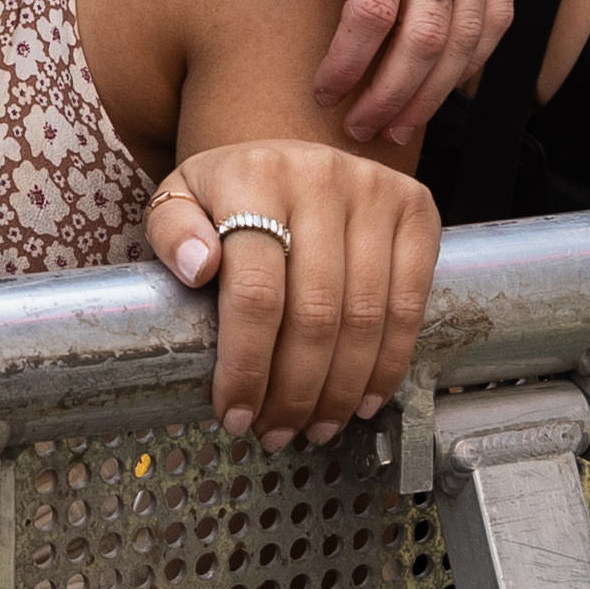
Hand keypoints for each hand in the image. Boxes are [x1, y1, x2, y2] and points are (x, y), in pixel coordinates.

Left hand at [148, 144, 438, 444]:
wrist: (288, 157)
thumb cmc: (228, 193)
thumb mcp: (180, 199)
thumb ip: (172, 231)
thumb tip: (197, 267)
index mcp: (254, 174)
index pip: (256, 291)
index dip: (248, 365)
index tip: (234, 414)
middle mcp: (321, 176)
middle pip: (315, 313)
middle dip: (295, 390)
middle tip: (277, 432)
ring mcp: (375, 191)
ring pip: (364, 316)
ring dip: (340, 389)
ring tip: (316, 427)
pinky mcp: (417, 209)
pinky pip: (410, 303)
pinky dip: (388, 362)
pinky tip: (362, 398)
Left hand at [276, 0, 518, 143]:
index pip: (374, 3)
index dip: (348, 58)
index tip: (322, 89)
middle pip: (428, 32)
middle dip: (392, 91)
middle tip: (359, 128)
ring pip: (473, 32)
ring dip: (437, 88)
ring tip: (399, 122)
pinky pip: (504, 8)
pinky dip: (480, 56)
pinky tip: (449, 84)